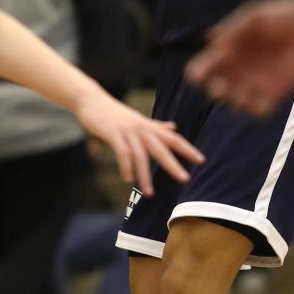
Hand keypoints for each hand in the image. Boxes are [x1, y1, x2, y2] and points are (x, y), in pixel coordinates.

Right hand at [75, 96, 204, 195]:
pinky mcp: (113, 134)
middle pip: (161, 148)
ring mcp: (127, 131)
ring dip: (145, 176)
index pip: (173, 138)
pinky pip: (122, 153)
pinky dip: (126, 167)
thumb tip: (175, 128)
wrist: (92, 100)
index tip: (201, 160)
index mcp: (149, 126)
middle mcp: (142, 129)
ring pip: (141, 156)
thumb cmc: (115, 112)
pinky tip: (128, 179)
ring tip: (150, 193)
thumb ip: (157, 126)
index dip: (187, 149)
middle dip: (173, 164)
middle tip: (185, 179)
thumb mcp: (139, 118)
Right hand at [187, 0, 293, 114]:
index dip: (197, 73)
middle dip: (216, 92)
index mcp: (224, 53)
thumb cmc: (273, 16)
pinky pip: (261, 109)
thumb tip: (211, 38)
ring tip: (244, 96)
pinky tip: (265, 103)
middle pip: (216, 90)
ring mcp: (253, 83)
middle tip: (221, 88)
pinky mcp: (273, 92)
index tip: (196, 76)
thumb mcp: (253, 16)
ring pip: (236, 103)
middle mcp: (235, 72)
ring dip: (236, 103)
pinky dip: (259, 110)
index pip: (203, 67)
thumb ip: (234, 27)